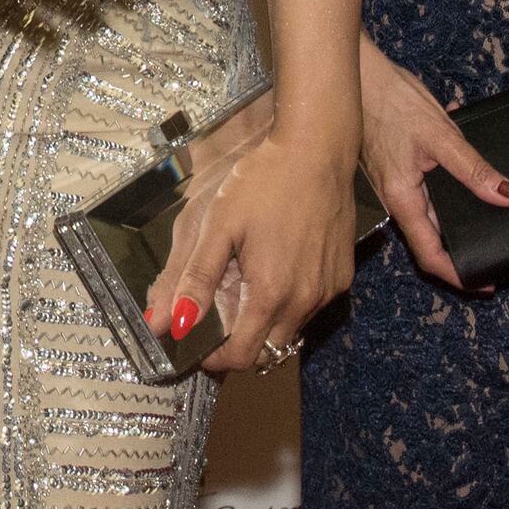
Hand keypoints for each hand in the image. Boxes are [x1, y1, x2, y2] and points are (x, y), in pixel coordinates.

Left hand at [143, 93, 361, 371]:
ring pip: (289, 331)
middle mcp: (305, 302)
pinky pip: (309, 308)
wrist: (317, 149)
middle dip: (236, 346)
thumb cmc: (264, 181)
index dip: (213, 359)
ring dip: (262, 326)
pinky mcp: (341, 277)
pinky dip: (286, 305)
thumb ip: (193, 278)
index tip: (193, 341)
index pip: (240, 358)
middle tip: (212, 318)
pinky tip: (271, 272)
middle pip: (267, 352)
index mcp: (271, 294)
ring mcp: (327, 291)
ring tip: (239, 289)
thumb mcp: (218, 225)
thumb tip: (167, 324)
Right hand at [357, 34, 508, 290]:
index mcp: (404, 199)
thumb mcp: (439, 135)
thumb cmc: (389, 100)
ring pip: (426, 219)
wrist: (353, 73)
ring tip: (486, 226)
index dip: (457, 275)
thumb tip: (506, 197)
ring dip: (453, 228)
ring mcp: (393, 184)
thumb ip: (473, 169)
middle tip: (493, 256)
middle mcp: (396, 199)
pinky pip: (422, 195)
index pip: (429, 254)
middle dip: (459, 255)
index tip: (485, 283)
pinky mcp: (394, 168)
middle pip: (428, 241)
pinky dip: (445, 200)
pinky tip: (466, 182)